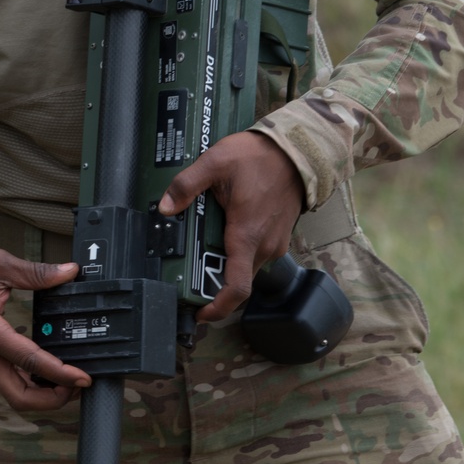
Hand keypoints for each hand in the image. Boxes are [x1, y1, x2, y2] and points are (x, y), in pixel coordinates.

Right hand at [0, 249, 89, 411]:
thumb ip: (35, 272)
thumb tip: (69, 272)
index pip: (29, 361)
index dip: (60, 374)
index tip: (83, 378)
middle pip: (20, 397)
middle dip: (53, 399)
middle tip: (78, 385)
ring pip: (14, 395)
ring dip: (43, 395)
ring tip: (69, 380)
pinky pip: (8, 383)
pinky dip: (31, 385)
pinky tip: (48, 372)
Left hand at [158, 132, 305, 321]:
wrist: (297, 150)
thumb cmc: (260, 157)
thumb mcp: (216, 162)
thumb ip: (187, 185)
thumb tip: (166, 207)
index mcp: (247, 236)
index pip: (236, 288)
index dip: (218, 308)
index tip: (200, 314)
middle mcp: (264, 246)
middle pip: (236, 279)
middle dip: (212, 281)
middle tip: (187, 268)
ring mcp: (274, 243)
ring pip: (245, 266)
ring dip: (224, 263)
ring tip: (201, 244)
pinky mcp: (278, 236)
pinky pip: (255, 254)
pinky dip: (238, 251)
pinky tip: (222, 231)